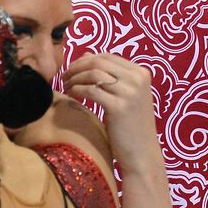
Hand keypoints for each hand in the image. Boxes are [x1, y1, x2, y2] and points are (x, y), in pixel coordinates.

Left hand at [62, 53, 159, 171]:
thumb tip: (86, 54)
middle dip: (77, 67)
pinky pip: (90, 90)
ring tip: (67, 86)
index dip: (85, 60)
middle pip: (99, 62)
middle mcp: (138, 79)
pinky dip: (77, 90)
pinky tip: (71, 95)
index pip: (107, 56)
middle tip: (65, 77)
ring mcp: (130, 92)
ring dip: (75, 78)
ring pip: (93, 74)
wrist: (142, 153)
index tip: (72, 69)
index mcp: (141, 73)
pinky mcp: (119, 107)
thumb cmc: (132, 124)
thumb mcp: (125, 94)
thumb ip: (109, 73)